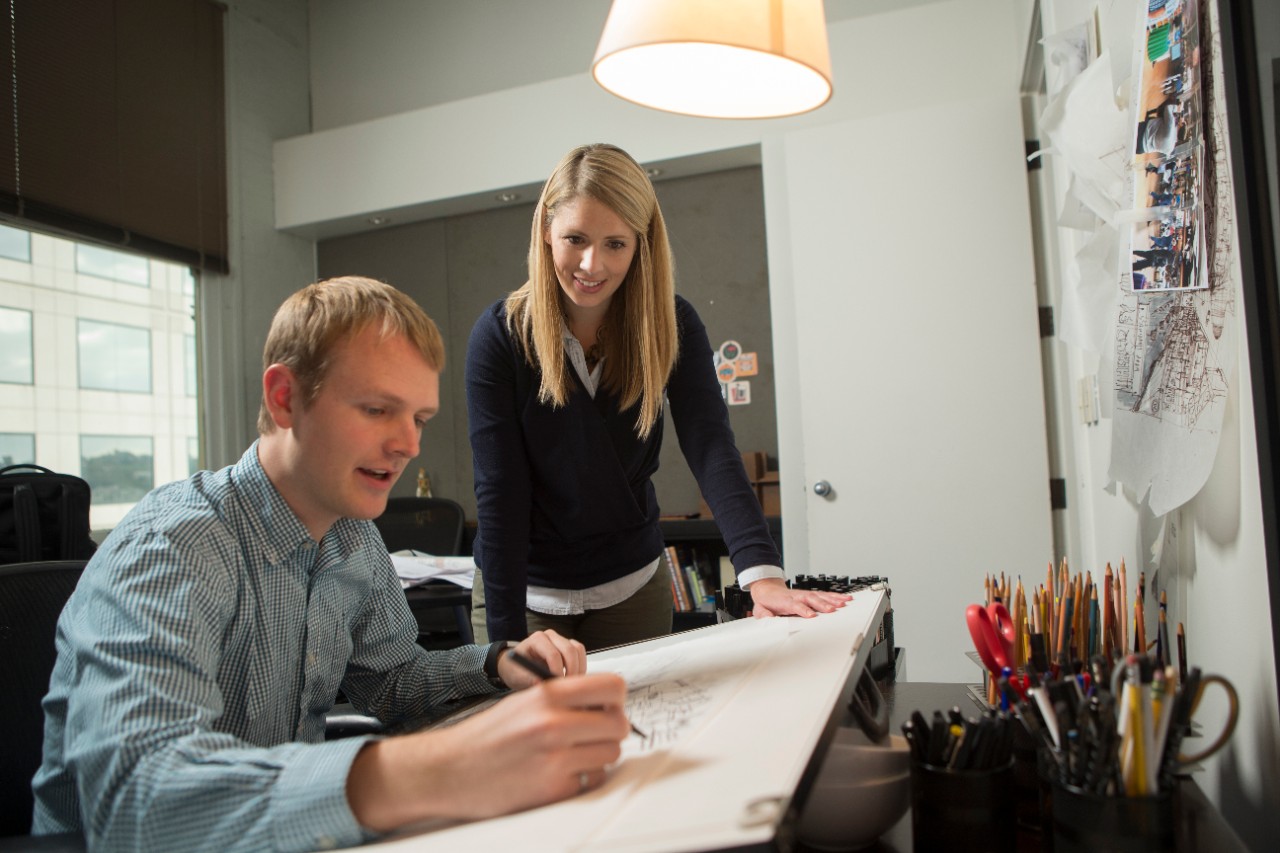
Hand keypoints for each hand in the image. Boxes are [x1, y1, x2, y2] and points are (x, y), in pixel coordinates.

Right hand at [347, 672, 627, 829]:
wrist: (449, 770)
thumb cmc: (486, 737)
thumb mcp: (524, 702)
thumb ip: (563, 699)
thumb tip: (604, 704)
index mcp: (547, 695)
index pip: (612, 686)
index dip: (616, 699)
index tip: (609, 708)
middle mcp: (553, 723)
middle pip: (619, 724)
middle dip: (612, 731)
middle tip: (596, 735)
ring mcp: (555, 759)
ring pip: (611, 753)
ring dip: (599, 756)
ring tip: (576, 755)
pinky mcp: (553, 790)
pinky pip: (592, 780)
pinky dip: (582, 779)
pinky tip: (561, 774)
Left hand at [496, 629, 586, 688]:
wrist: (516, 667)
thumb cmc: (516, 670)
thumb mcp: (517, 676)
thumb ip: (528, 679)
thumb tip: (540, 682)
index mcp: (536, 639)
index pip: (553, 654)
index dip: (557, 671)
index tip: (557, 685)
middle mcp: (550, 636)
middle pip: (569, 650)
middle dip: (571, 670)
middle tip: (567, 687)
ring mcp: (560, 640)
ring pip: (578, 650)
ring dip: (578, 668)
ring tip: (570, 684)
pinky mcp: (568, 647)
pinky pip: (580, 653)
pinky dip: (580, 666)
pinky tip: (571, 679)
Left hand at [747, 577, 850, 617]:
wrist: (767, 589)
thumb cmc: (766, 602)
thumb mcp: (760, 610)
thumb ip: (764, 615)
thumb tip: (768, 620)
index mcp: (785, 601)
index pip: (795, 605)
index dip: (803, 610)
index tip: (811, 616)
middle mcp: (797, 596)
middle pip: (811, 599)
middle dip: (822, 605)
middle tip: (832, 610)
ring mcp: (804, 594)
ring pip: (820, 596)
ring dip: (832, 599)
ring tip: (843, 603)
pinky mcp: (810, 594)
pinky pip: (824, 595)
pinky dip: (835, 596)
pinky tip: (845, 598)